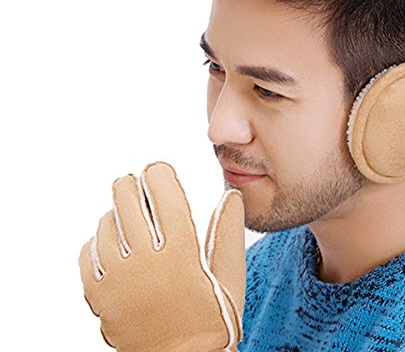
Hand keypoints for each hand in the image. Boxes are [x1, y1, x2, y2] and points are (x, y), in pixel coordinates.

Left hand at [78, 161, 244, 350]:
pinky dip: (98, 239)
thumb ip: (228, 233)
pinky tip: (113, 242)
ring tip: (128, 215)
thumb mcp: (230, 276)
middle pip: (126, 200)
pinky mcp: (99, 297)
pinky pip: (88, 252)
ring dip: (115, 212)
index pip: (163, 193)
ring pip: (105, 223)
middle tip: (135, 183)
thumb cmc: (211, 320)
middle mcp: (145, 263)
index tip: (157, 170)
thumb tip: (230, 196)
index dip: (158, 173)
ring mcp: (117, 280)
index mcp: (181, 254)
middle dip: (131, 184)